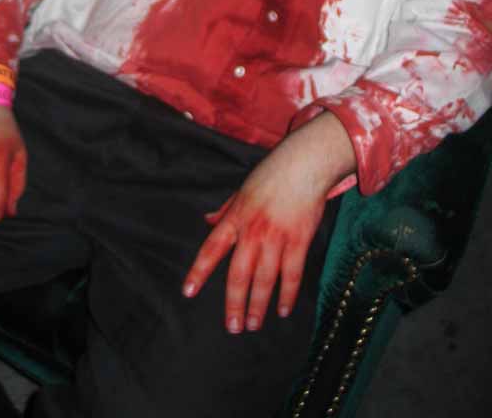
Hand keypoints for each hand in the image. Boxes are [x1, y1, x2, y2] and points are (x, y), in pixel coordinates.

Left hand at [182, 112, 354, 332]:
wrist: (303, 164)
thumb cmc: (271, 175)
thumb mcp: (241, 190)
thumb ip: (224, 210)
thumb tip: (206, 221)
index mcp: (236, 218)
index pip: (212, 249)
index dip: (199, 271)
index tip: (188, 291)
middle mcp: (253, 231)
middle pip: (239, 274)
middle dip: (234, 303)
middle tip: (232, 326)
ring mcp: (276, 237)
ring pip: (265, 280)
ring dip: (259, 305)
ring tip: (253, 324)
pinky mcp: (299, 241)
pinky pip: (292, 274)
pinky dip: (287, 294)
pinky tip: (283, 309)